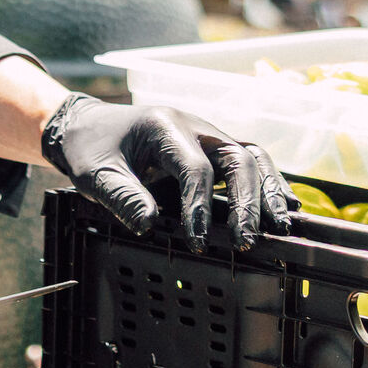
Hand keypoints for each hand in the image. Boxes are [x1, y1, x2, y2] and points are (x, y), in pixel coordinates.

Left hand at [40, 93, 290, 252]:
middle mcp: (194, 126)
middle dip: (247, 200)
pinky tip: (280, 208)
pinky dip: (266, 183)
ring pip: (251, 156)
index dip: (199, 206)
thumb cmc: (90, 148)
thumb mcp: (94, 174)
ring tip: (280, 226)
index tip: (197, 241)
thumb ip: (120, 196)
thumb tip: (149, 225)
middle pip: (237, 157)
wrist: (87, 126)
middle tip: (246, 240)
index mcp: (163, 126)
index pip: (195, 167)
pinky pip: (247, 161)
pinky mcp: (211, 149)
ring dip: (267, 190)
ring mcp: (206, 135)